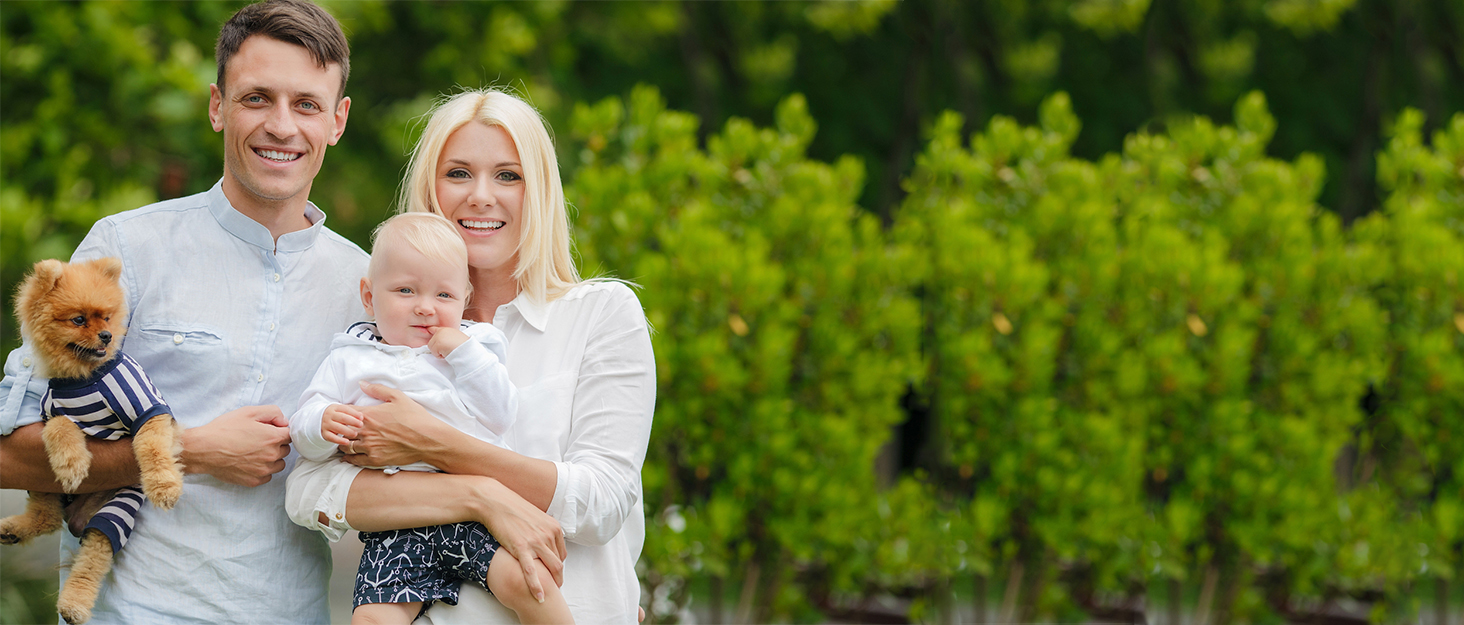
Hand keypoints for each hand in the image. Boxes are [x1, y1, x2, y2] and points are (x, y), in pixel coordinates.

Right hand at [180, 405, 290, 486]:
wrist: (203, 449)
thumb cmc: (224, 429)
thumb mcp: (249, 412)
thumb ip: (273, 413)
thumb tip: (284, 422)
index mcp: (273, 438)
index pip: (290, 435)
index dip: (279, 431)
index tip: (269, 430)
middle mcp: (272, 455)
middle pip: (285, 449)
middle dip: (276, 444)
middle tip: (258, 440)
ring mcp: (263, 470)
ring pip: (278, 464)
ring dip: (271, 458)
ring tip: (254, 451)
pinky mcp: (254, 481)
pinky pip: (267, 476)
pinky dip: (262, 470)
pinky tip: (249, 462)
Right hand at [321, 403, 362, 448]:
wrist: (319, 419)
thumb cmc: (336, 415)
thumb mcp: (342, 411)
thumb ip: (351, 412)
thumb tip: (361, 415)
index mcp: (334, 408)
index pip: (345, 409)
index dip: (354, 413)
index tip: (362, 417)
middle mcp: (329, 415)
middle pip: (342, 418)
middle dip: (352, 421)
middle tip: (361, 425)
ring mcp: (326, 424)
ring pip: (337, 428)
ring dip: (347, 431)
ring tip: (355, 433)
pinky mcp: (324, 433)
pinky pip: (332, 437)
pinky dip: (339, 440)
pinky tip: (347, 442)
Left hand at [342, 382, 453, 467]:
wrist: (427, 438)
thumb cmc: (414, 417)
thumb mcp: (398, 397)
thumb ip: (378, 389)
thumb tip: (362, 383)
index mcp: (368, 415)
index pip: (345, 413)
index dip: (343, 413)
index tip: (344, 414)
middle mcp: (365, 431)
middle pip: (342, 430)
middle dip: (341, 428)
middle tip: (341, 428)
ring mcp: (369, 446)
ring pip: (346, 446)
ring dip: (344, 443)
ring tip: (344, 441)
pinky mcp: (375, 459)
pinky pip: (355, 459)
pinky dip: (349, 458)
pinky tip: (348, 456)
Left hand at [426, 326, 468, 358]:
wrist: (466, 349)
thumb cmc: (464, 346)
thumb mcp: (456, 338)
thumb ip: (447, 338)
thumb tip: (442, 343)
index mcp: (446, 329)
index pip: (433, 328)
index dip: (429, 331)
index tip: (427, 330)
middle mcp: (441, 331)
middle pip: (431, 341)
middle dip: (437, 347)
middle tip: (446, 349)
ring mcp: (438, 337)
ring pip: (431, 347)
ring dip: (438, 352)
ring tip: (447, 351)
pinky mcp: (437, 344)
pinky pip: (433, 352)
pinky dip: (439, 356)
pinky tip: (447, 353)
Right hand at [477, 478, 567, 598]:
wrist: (495, 502)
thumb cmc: (513, 508)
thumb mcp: (535, 517)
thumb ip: (543, 530)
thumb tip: (544, 540)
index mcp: (554, 527)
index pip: (561, 553)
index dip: (558, 565)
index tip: (552, 572)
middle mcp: (549, 534)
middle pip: (559, 562)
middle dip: (558, 577)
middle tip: (554, 586)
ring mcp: (536, 541)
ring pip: (552, 568)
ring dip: (552, 583)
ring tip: (548, 594)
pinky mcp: (521, 548)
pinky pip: (531, 571)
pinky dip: (537, 586)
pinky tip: (539, 597)